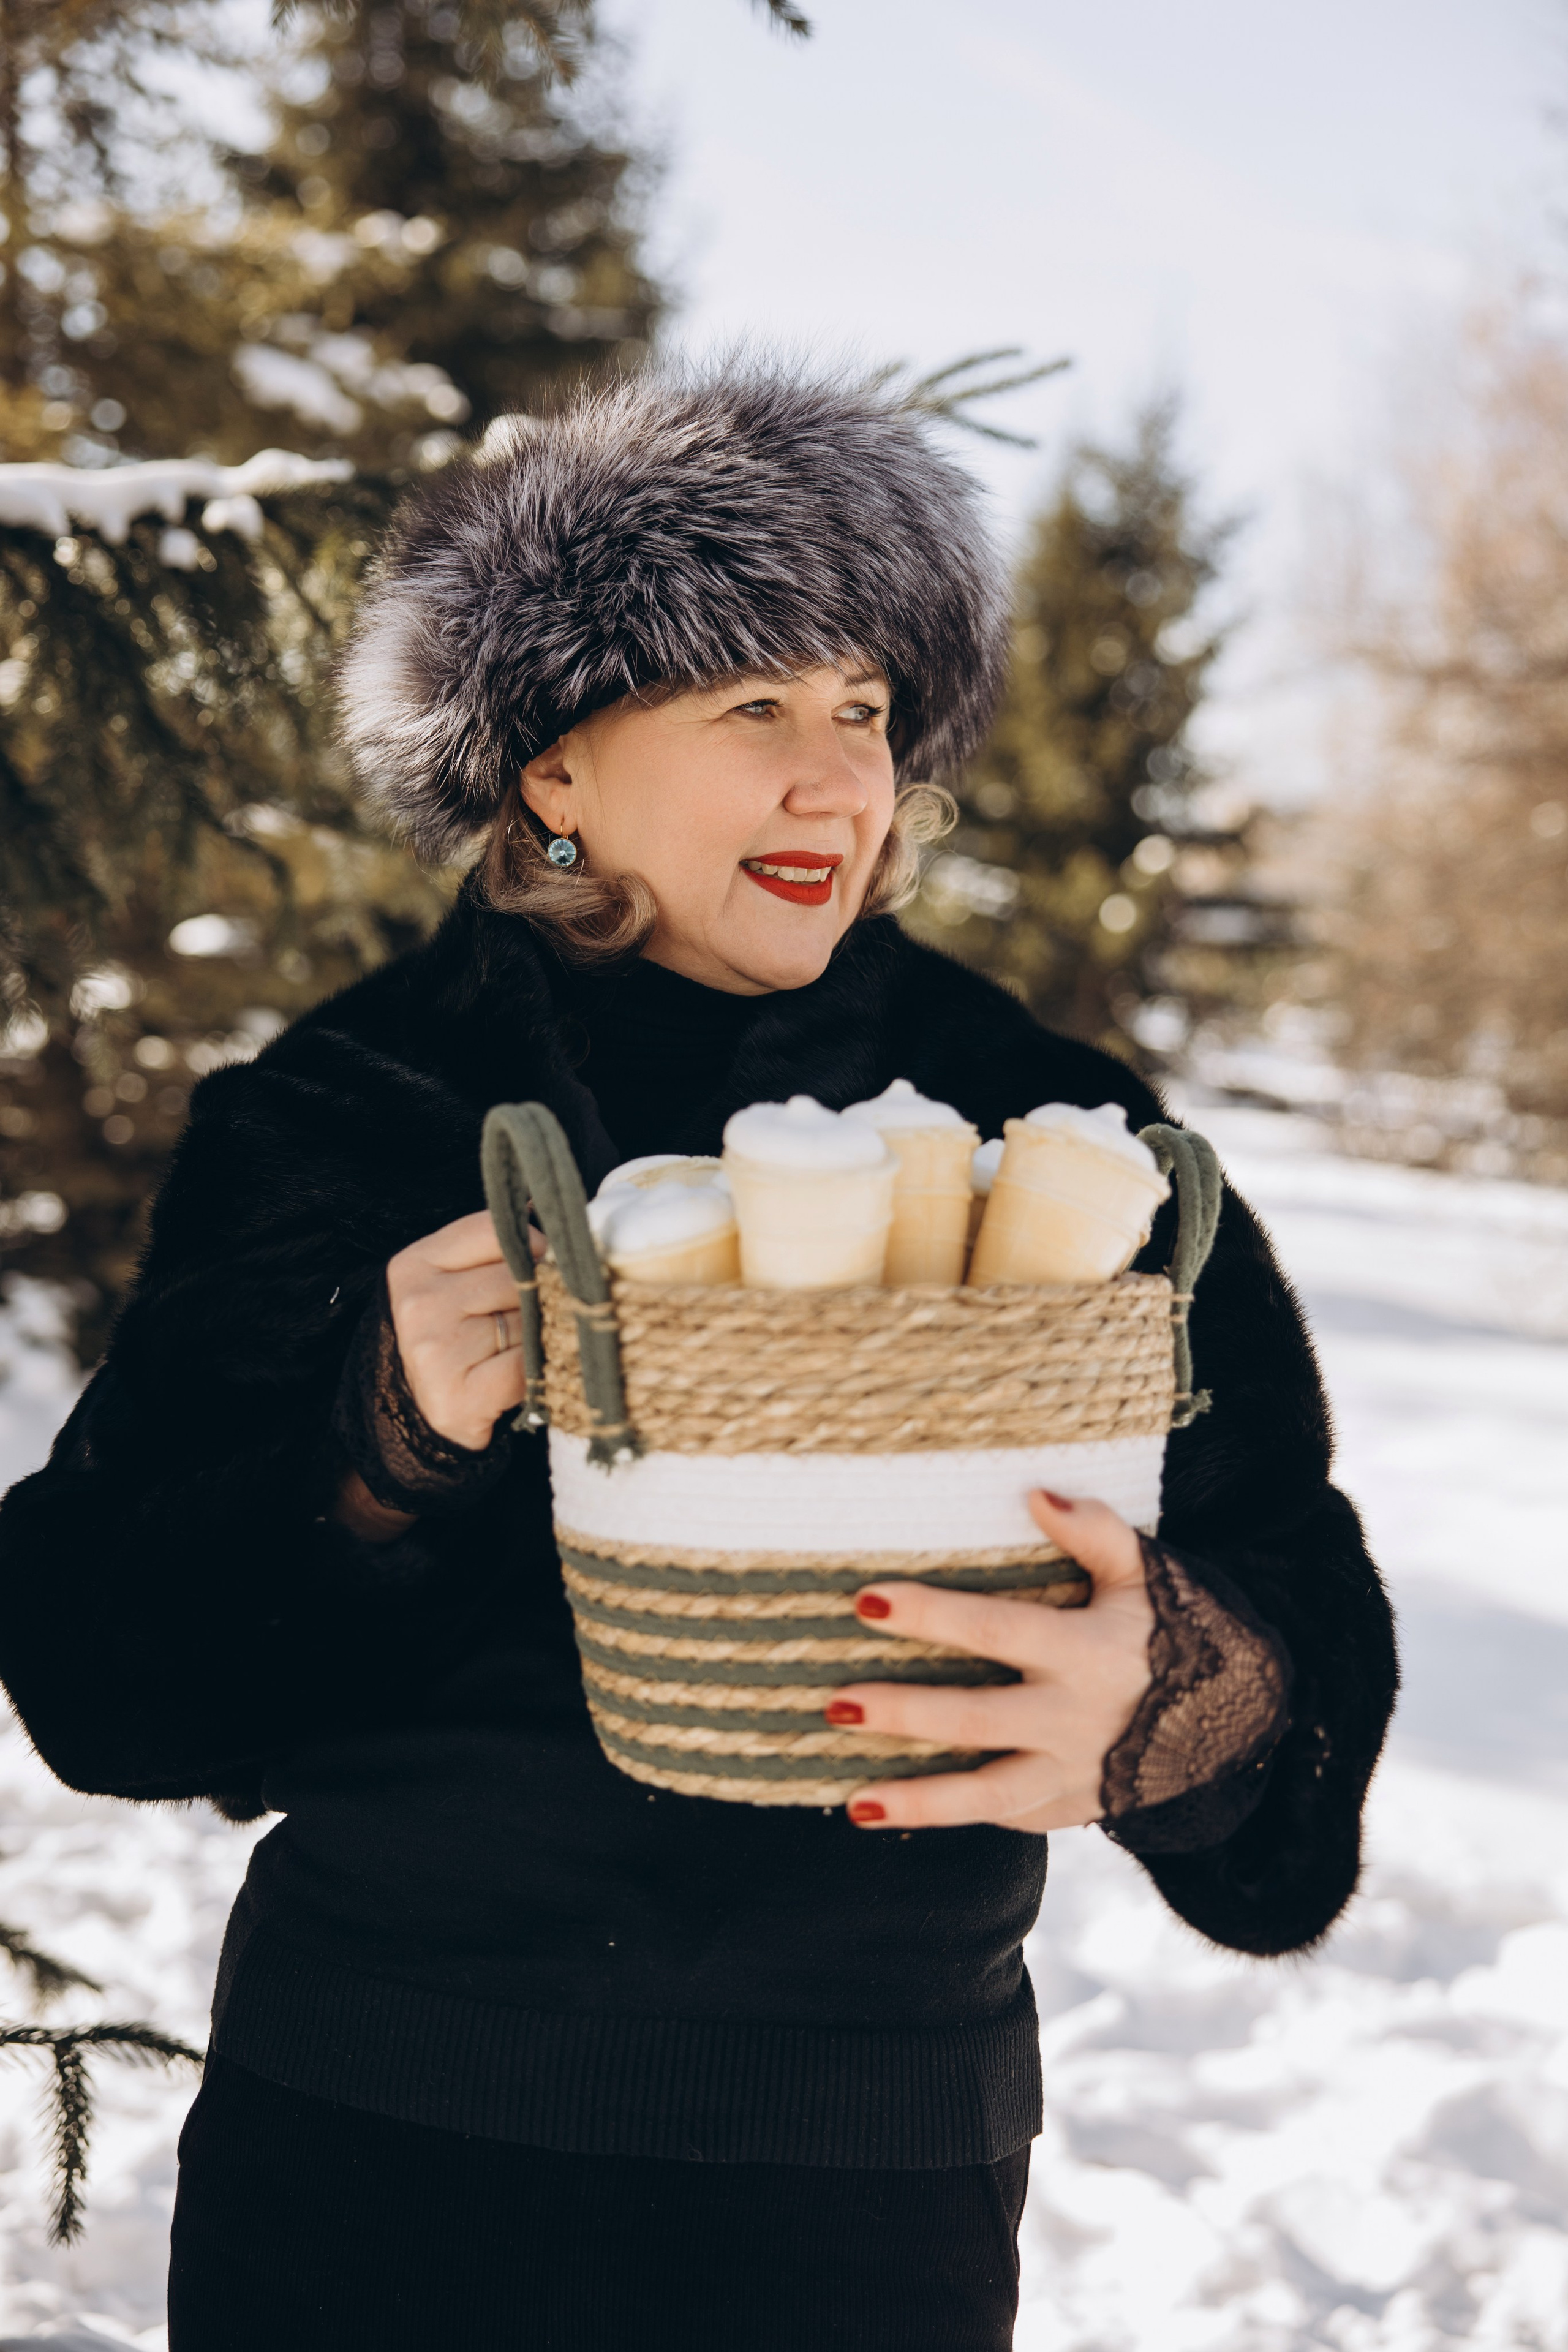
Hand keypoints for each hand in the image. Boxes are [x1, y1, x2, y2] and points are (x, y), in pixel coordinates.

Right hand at [385, 1209, 538, 1450]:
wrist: (416, 1412)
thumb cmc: (448, 1337)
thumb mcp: (453, 1281)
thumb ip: (494, 1250)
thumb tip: (550, 1221)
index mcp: (414, 1265)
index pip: (493, 1231)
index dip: (530, 1245)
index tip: (539, 1263)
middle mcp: (419, 1303)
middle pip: (517, 1277)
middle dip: (535, 1296)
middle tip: (521, 1319)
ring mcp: (436, 1350)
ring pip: (527, 1320)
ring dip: (536, 1335)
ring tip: (511, 1349)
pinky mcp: (458, 1395)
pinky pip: (526, 1366)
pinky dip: (535, 1372)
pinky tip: (513, 1378)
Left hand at [827, 1492, 1153, 1833]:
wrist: (1233, 1717)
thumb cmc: (1169, 1630)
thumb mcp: (1143, 1573)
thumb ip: (1093, 1531)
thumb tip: (1033, 1494)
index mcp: (1088, 1652)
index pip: (996, 1631)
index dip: (931, 1616)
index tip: (867, 1600)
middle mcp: (1075, 1719)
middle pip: (975, 1719)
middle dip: (903, 1712)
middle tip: (835, 1702)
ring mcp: (1072, 1773)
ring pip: (985, 1795)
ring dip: (918, 1799)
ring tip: (854, 1801)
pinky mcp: (1067, 1809)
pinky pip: (1002, 1817)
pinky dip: (949, 1816)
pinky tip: (890, 1810)